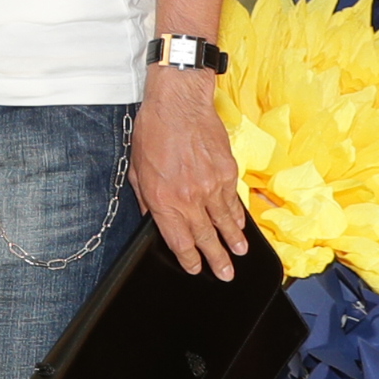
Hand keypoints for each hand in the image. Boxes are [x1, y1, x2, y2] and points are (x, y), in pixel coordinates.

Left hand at [133, 64, 248, 280]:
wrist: (178, 104)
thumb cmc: (154, 132)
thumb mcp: (137, 170)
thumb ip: (147, 200)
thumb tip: (153, 219)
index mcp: (164, 200)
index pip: (179, 240)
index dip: (189, 259)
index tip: (196, 269)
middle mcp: (189, 198)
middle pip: (205, 237)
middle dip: (216, 259)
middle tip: (225, 274)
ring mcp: (211, 186)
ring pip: (224, 222)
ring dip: (233, 241)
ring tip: (239, 255)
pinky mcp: (227, 172)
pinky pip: (233, 200)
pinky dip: (238, 215)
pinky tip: (241, 225)